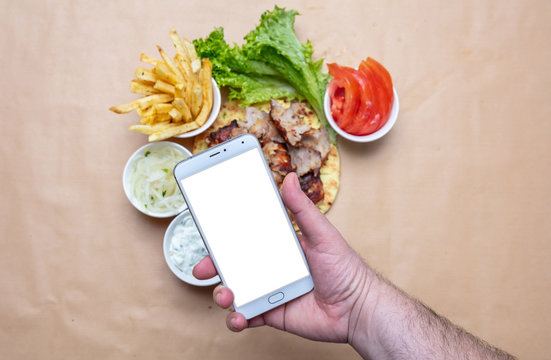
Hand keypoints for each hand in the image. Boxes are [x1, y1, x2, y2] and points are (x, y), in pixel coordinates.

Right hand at [193, 172, 371, 342]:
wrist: (358, 308)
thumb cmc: (345, 268)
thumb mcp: (322, 233)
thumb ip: (302, 209)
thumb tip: (290, 178)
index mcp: (279, 246)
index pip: (246, 238)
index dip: (224, 238)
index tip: (208, 233)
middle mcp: (271, 268)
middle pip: (234, 265)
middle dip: (214, 267)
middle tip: (203, 269)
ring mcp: (270, 291)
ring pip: (236, 291)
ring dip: (223, 294)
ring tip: (226, 295)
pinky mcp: (272, 314)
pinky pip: (248, 317)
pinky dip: (237, 319)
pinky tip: (238, 317)